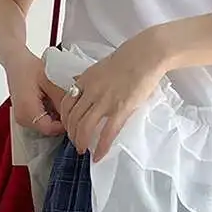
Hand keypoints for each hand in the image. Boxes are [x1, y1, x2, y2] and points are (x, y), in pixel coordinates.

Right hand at [6, 49, 65, 135]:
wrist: (16, 62)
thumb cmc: (30, 68)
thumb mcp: (50, 81)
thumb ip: (62, 100)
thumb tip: (75, 114)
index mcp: (27, 110)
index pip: (51, 129)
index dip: (64, 123)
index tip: (73, 113)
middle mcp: (22, 118)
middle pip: (49, 130)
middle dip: (60, 120)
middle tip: (67, 105)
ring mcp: (22, 119)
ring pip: (46, 127)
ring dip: (55, 117)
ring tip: (56, 100)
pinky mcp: (24, 117)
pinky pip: (41, 122)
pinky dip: (49, 115)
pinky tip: (50, 102)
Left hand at [61, 28, 168, 161]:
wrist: (146, 55)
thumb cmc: (128, 59)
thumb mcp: (101, 67)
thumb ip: (90, 80)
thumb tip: (81, 86)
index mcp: (86, 80)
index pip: (66, 103)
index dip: (64, 120)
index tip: (69, 128)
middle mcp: (91, 91)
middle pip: (73, 118)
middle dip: (71, 135)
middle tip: (76, 143)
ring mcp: (105, 101)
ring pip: (84, 127)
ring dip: (81, 142)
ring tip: (83, 151)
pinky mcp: (120, 109)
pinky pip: (106, 133)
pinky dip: (101, 147)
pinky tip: (99, 156)